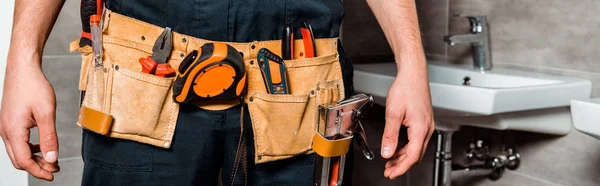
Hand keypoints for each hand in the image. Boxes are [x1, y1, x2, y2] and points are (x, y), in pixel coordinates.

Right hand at [0, 62, 59, 180]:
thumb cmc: (33, 86)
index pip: (24, 161)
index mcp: (13, 131)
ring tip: (51, 159)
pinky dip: (30, 148)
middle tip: (54, 168)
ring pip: (18, 152)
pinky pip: (18, 142)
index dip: (39, 171)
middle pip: (19, 160)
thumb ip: (49, 138)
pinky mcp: (10, 122)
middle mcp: (6, 131)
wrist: (23, 69)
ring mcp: (6, 127)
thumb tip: (52, 158)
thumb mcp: (47, 113)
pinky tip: (43, 146)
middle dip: (37, 167)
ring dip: (34, 158)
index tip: (53, 174)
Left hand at [381, 73, 434, 178]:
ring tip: (391, 162)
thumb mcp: (393, 113)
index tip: (391, 173)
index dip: (401, 168)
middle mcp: (426, 128)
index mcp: (420, 128)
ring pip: (416, 149)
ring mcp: (426, 125)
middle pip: (416, 155)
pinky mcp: (423, 121)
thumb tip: (387, 152)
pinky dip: (406, 148)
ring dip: (404, 157)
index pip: (412, 156)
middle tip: (389, 171)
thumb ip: (390, 135)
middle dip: (402, 165)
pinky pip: (416, 140)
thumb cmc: (406, 88)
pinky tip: (397, 149)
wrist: (413, 74)